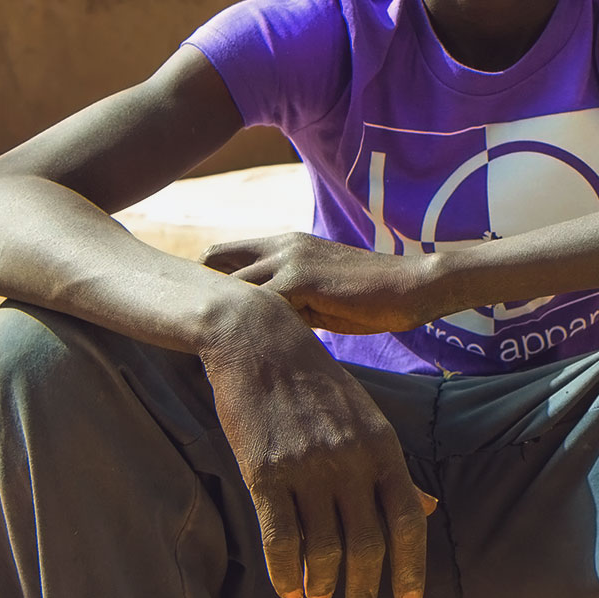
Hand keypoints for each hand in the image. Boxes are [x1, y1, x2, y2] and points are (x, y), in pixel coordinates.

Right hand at [200, 302, 436, 597]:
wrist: (258, 339)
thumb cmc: (316, 382)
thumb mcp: (368, 417)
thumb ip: (395, 467)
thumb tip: (430, 507)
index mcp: (383, 445)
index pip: (409, 519)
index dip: (411, 567)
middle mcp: (351, 459)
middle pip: (368, 542)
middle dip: (366, 586)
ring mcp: (308, 466)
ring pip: (325, 545)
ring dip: (326, 581)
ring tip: (323, 597)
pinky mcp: (265, 470)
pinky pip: (280, 536)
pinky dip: (285, 570)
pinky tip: (289, 589)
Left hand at [203, 232, 439, 334]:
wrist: (412, 286)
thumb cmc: (373, 298)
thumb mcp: (321, 297)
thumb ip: (290, 303)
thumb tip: (262, 332)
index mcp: (286, 245)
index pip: (225, 254)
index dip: (208, 282)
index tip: (197, 312)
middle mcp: (281, 245)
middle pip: (214, 260)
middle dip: (200, 293)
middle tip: (185, 330)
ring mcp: (288, 259)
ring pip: (230, 286)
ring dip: (218, 314)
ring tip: (200, 345)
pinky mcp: (298, 279)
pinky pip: (255, 305)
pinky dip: (243, 328)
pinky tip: (237, 352)